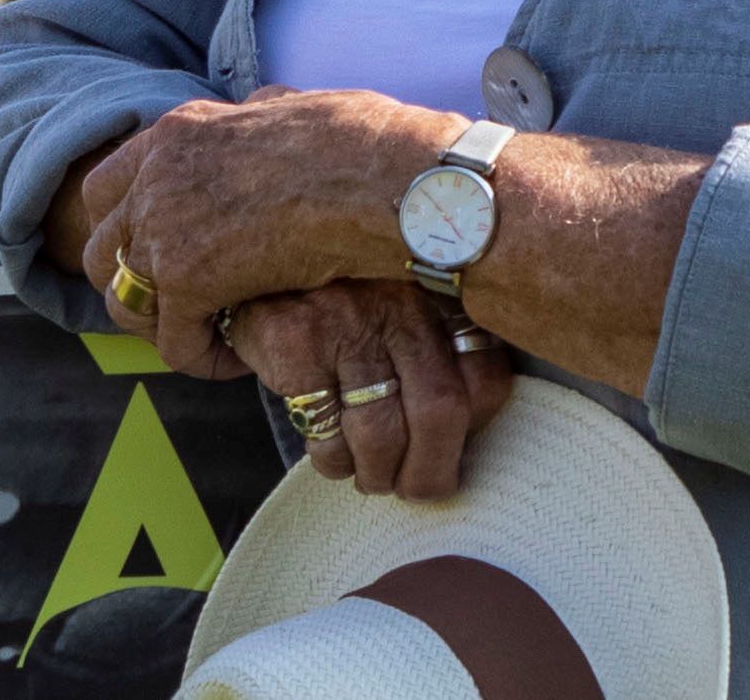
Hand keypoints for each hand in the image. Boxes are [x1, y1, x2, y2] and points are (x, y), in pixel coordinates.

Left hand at [79, 87, 447, 368]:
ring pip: (121, 301)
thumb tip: (264, 108)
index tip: (162, 257)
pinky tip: (239, 360)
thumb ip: (258, 116)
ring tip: (207, 337)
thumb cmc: (363, 143)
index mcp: (179, 130)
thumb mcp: (292, 108)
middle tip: (180, 306)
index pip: (107, 187)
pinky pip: (171, 342)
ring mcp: (163, 225)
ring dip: (162, 326)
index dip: (128, 230)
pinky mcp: (186, 279)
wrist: (384, 174)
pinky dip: (202, 358)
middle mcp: (156, 173)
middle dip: (134, 283)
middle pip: (100, 247)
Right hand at [228, 279, 514, 499]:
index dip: (476, 428)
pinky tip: (334, 454)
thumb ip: (446, 351)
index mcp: (441, 291)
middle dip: (430, 471)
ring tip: (373, 477)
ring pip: (381, 434)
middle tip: (418, 489)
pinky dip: (334, 463)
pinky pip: (326, 435)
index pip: (486, 377)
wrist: (263, 259)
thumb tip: (471, 433)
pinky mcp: (297, 344)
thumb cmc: (352, 299)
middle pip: (439, 411)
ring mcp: (347, 320)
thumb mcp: (410, 303)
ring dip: (379, 475)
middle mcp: (401, 300)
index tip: (456, 446)